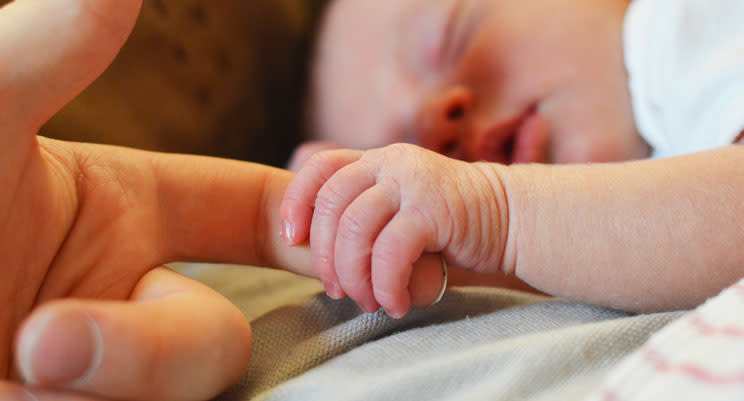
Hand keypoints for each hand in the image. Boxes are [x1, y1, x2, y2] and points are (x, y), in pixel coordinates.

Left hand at [0, 1, 275, 399]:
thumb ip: (44, 58)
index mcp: (126, 221)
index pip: (249, 214)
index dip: (308, 224)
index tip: (342, 249)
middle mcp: (129, 299)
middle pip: (216, 335)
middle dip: (146, 350)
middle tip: (40, 346)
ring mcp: (111, 373)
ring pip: (178, 393)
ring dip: (104, 386)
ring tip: (13, 372)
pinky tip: (20, 390)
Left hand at [280, 144, 510, 317]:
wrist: (510, 218)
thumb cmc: (450, 222)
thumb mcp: (402, 204)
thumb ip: (368, 210)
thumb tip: (321, 250)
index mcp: (378, 160)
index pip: (320, 166)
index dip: (296, 201)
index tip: (291, 238)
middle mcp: (391, 163)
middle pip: (331, 204)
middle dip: (325, 255)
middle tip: (336, 289)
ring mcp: (412, 183)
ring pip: (355, 229)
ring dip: (353, 275)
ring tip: (366, 302)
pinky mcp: (433, 210)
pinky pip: (390, 252)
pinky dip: (385, 285)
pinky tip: (394, 303)